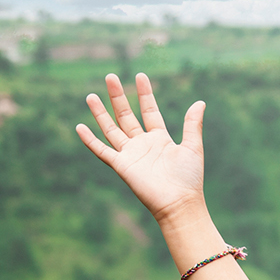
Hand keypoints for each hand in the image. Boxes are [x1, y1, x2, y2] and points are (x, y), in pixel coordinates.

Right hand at [76, 73, 206, 223]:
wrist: (179, 202)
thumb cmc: (189, 178)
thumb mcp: (192, 147)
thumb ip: (192, 124)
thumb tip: (200, 101)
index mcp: (160, 139)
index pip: (149, 111)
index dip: (145, 94)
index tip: (140, 76)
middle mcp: (143, 144)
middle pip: (126, 116)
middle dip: (118, 97)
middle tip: (110, 76)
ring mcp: (130, 154)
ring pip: (111, 129)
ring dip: (101, 113)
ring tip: (91, 96)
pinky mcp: (121, 166)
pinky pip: (102, 151)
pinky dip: (90, 140)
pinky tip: (80, 127)